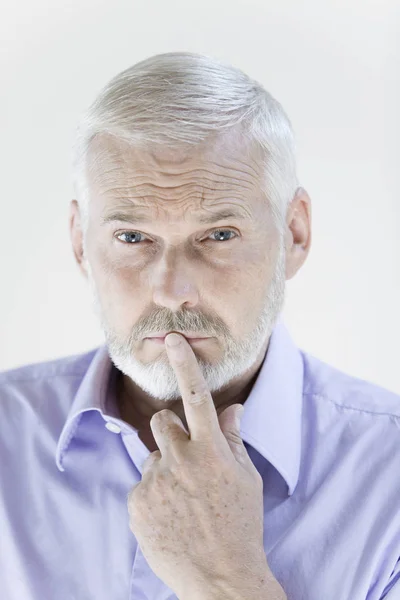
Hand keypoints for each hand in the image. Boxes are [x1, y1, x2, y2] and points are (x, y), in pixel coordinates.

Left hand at [127, 333, 275, 598]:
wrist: (220, 577)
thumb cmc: (241, 524)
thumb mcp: (247, 479)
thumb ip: (234, 439)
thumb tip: (232, 408)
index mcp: (211, 450)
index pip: (196, 396)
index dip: (184, 364)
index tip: (172, 340)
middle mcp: (180, 460)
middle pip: (161, 420)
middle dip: (170, 430)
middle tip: (186, 458)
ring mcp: (155, 482)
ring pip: (152, 456)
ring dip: (165, 468)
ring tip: (183, 499)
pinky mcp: (137, 504)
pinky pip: (142, 485)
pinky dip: (154, 495)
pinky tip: (171, 517)